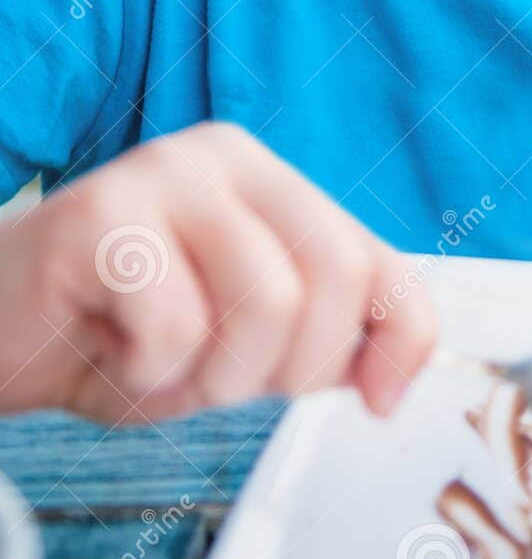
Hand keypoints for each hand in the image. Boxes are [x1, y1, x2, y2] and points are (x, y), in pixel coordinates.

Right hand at [0, 123, 435, 423]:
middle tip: (226, 382)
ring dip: (214, 376)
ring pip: (268, 301)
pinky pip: (176, 322)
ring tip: (165, 364)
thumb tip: (394, 376)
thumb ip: (320, 340)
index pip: (380, 259)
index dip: (401, 341)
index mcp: (272, 183)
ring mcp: (164, 175)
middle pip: (335, 274)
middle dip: (290, 366)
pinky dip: (149, 373)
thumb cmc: (112, 335)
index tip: (377, 399)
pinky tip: (116, 349)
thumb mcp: (240, 344)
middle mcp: (226, 159)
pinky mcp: (103, 213)